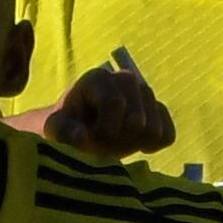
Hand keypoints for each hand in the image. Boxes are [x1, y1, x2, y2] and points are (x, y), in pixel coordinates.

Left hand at [22, 57, 173, 157]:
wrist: (79, 133)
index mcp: (99, 77)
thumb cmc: (66, 128)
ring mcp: (146, 94)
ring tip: (115, 142)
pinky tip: (135, 145)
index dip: (103, 130)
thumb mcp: (54, 130)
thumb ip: (63, 132)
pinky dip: (153, 145)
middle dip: (118, 139)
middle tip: (101, 142)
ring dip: (134, 144)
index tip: (88, 138)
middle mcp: (126, 79)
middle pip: (137, 120)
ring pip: (154, 129)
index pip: (115, 104)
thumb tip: (82, 136)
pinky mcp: (159, 111)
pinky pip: (168, 135)